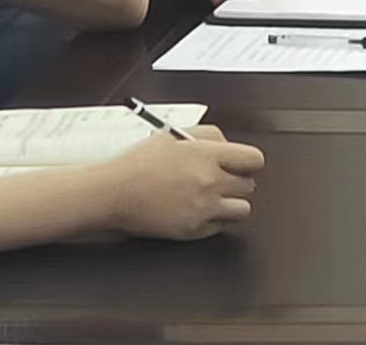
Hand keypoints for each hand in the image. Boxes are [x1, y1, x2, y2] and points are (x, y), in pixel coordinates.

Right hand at [101, 128, 263, 241]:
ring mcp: (203, 208)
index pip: (254, 160)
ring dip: (232, 204)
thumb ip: (208, 135)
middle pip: (249, 185)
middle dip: (238, 182)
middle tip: (222, 181)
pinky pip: (221, 227)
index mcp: (208, 155)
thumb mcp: (175, 135)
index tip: (242, 165)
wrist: (111, 192)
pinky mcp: (193, 230)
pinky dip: (215, 221)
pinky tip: (199, 211)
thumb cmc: (137, 164)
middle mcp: (210, 181)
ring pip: (243, 210)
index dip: (249, 163)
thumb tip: (227, 144)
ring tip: (214, 199)